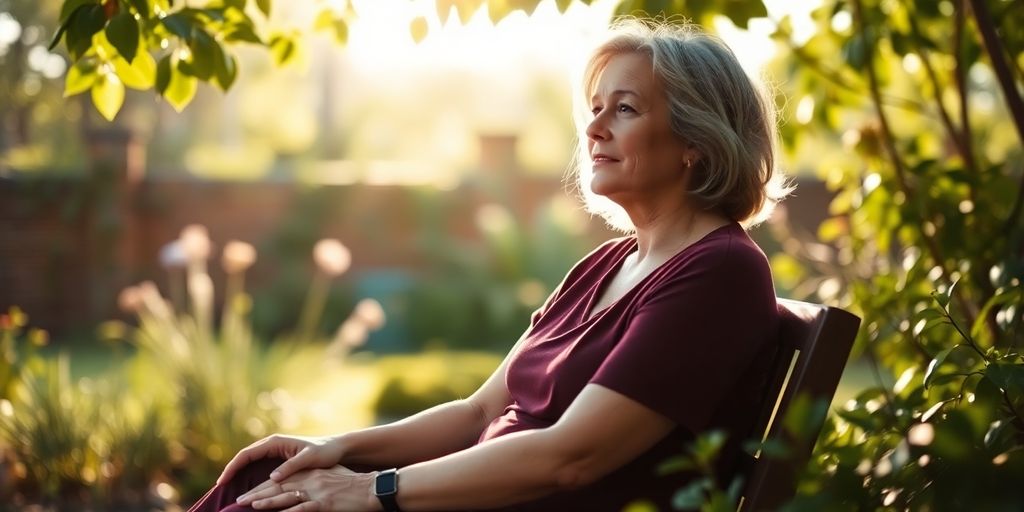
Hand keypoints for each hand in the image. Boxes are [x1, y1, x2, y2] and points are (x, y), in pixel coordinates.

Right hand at [218, 434, 343, 484]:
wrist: (336, 448)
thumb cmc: (324, 452)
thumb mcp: (309, 458)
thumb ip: (291, 466)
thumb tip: (272, 478)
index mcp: (276, 442)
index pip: (247, 454)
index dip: (233, 467)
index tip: (223, 480)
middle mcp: (272, 444)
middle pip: (245, 456)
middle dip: (231, 469)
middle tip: (219, 486)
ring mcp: (274, 450)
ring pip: (250, 460)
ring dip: (238, 471)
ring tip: (226, 486)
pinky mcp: (278, 457)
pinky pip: (258, 465)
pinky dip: (248, 473)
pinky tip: (244, 485)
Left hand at [236, 466, 381, 511]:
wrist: (373, 489)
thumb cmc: (354, 486)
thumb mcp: (332, 478)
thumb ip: (315, 482)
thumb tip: (298, 490)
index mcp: (311, 474)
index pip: (281, 480)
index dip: (263, 486)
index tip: (248, 493)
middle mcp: (311, 480)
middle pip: (278, 487)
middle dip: (257, 493)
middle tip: (239, 500)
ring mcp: (317, 492)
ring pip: (286, 496)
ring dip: (266, 501)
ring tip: (250, 505)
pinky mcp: (325, 503)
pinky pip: (302, 509)